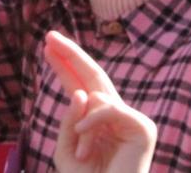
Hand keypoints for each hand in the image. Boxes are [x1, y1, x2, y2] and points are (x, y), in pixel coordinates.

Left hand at [46, 31, 158, 172]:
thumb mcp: (67, 151)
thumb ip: (69, 122)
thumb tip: (81, 94)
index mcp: (98, 122)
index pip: (81, 86)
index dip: (65, 65)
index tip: (47, 46)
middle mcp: (116, 117)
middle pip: (94, 76)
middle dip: (71, 55)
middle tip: (48, 36)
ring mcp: (132, 121)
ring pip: (98, 97)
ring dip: (83, 125)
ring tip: (85, 153)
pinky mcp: (143, 128)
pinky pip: (110, 108)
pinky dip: (93, 122)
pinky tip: (85, 141)